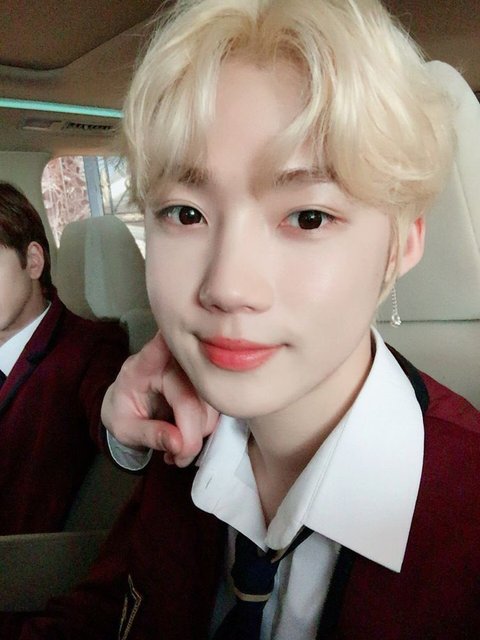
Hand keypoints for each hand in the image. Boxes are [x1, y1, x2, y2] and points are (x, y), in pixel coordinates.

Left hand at [101, 332, 218, 466]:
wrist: (128, 408)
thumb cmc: (123, 413)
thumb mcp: (125, 430)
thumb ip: (150, 435)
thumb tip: (178, 444)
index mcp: (140, 368)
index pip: (155, 352)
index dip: (165, 344)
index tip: (169, 336)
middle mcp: (168, 363)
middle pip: (191, 394)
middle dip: (190, 433)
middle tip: (178, 457)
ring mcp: (189, 371)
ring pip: (209, 404)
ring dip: (198, 435)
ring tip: (177, 453)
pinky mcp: (203, 383)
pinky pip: (213, 409)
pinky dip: (203, 431)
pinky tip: (185, 442)